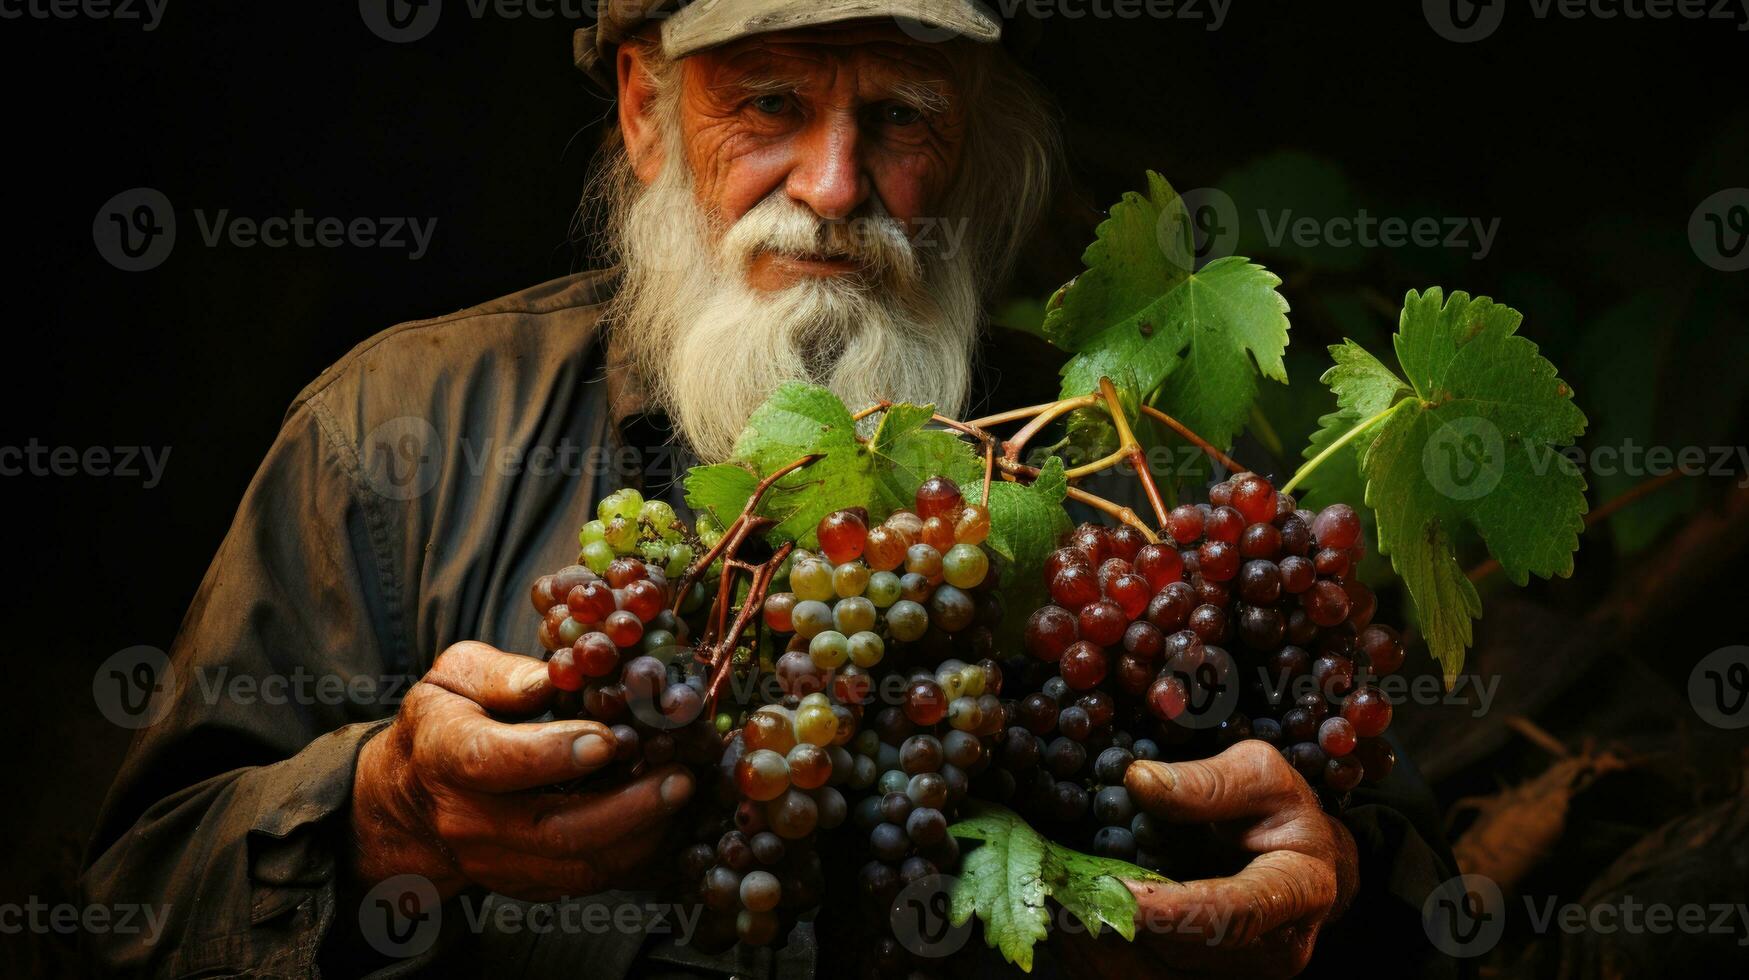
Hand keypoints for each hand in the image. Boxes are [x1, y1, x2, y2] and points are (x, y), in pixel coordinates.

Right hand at [349, 641, 694, 900]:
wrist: (411, 800)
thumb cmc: (445, 721)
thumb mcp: (457, 677)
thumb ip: (504, 674)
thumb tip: (559, 676)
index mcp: (444, 754)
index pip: (491, 761)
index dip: (550, 753)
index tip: (606, 739)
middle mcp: (467, 819)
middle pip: (552, 829)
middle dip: (626, 807)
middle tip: (678, 777)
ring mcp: (495, 860)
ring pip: (576, 865)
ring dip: (639, 836)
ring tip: (680, 794)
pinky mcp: (523, 883)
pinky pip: (584, 881)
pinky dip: (631, 856)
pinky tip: (663, 822)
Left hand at [1055, 740, 1358, 978]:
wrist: (1301, 865)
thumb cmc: (1279, 813)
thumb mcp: (1260, 775)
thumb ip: (1208, 781)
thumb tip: (1139, 780)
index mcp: (1297, 891)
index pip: (1235, 912)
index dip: (1173, 909)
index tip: (1115, 891)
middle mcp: (1273, 951)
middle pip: (1183, 955)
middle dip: (1116, 924)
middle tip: (1052, 889)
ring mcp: (1237, 977)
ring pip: (1154, 979)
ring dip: (1095, 948)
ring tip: (1047, 905)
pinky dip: (1096, 960)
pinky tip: (1063, 927)